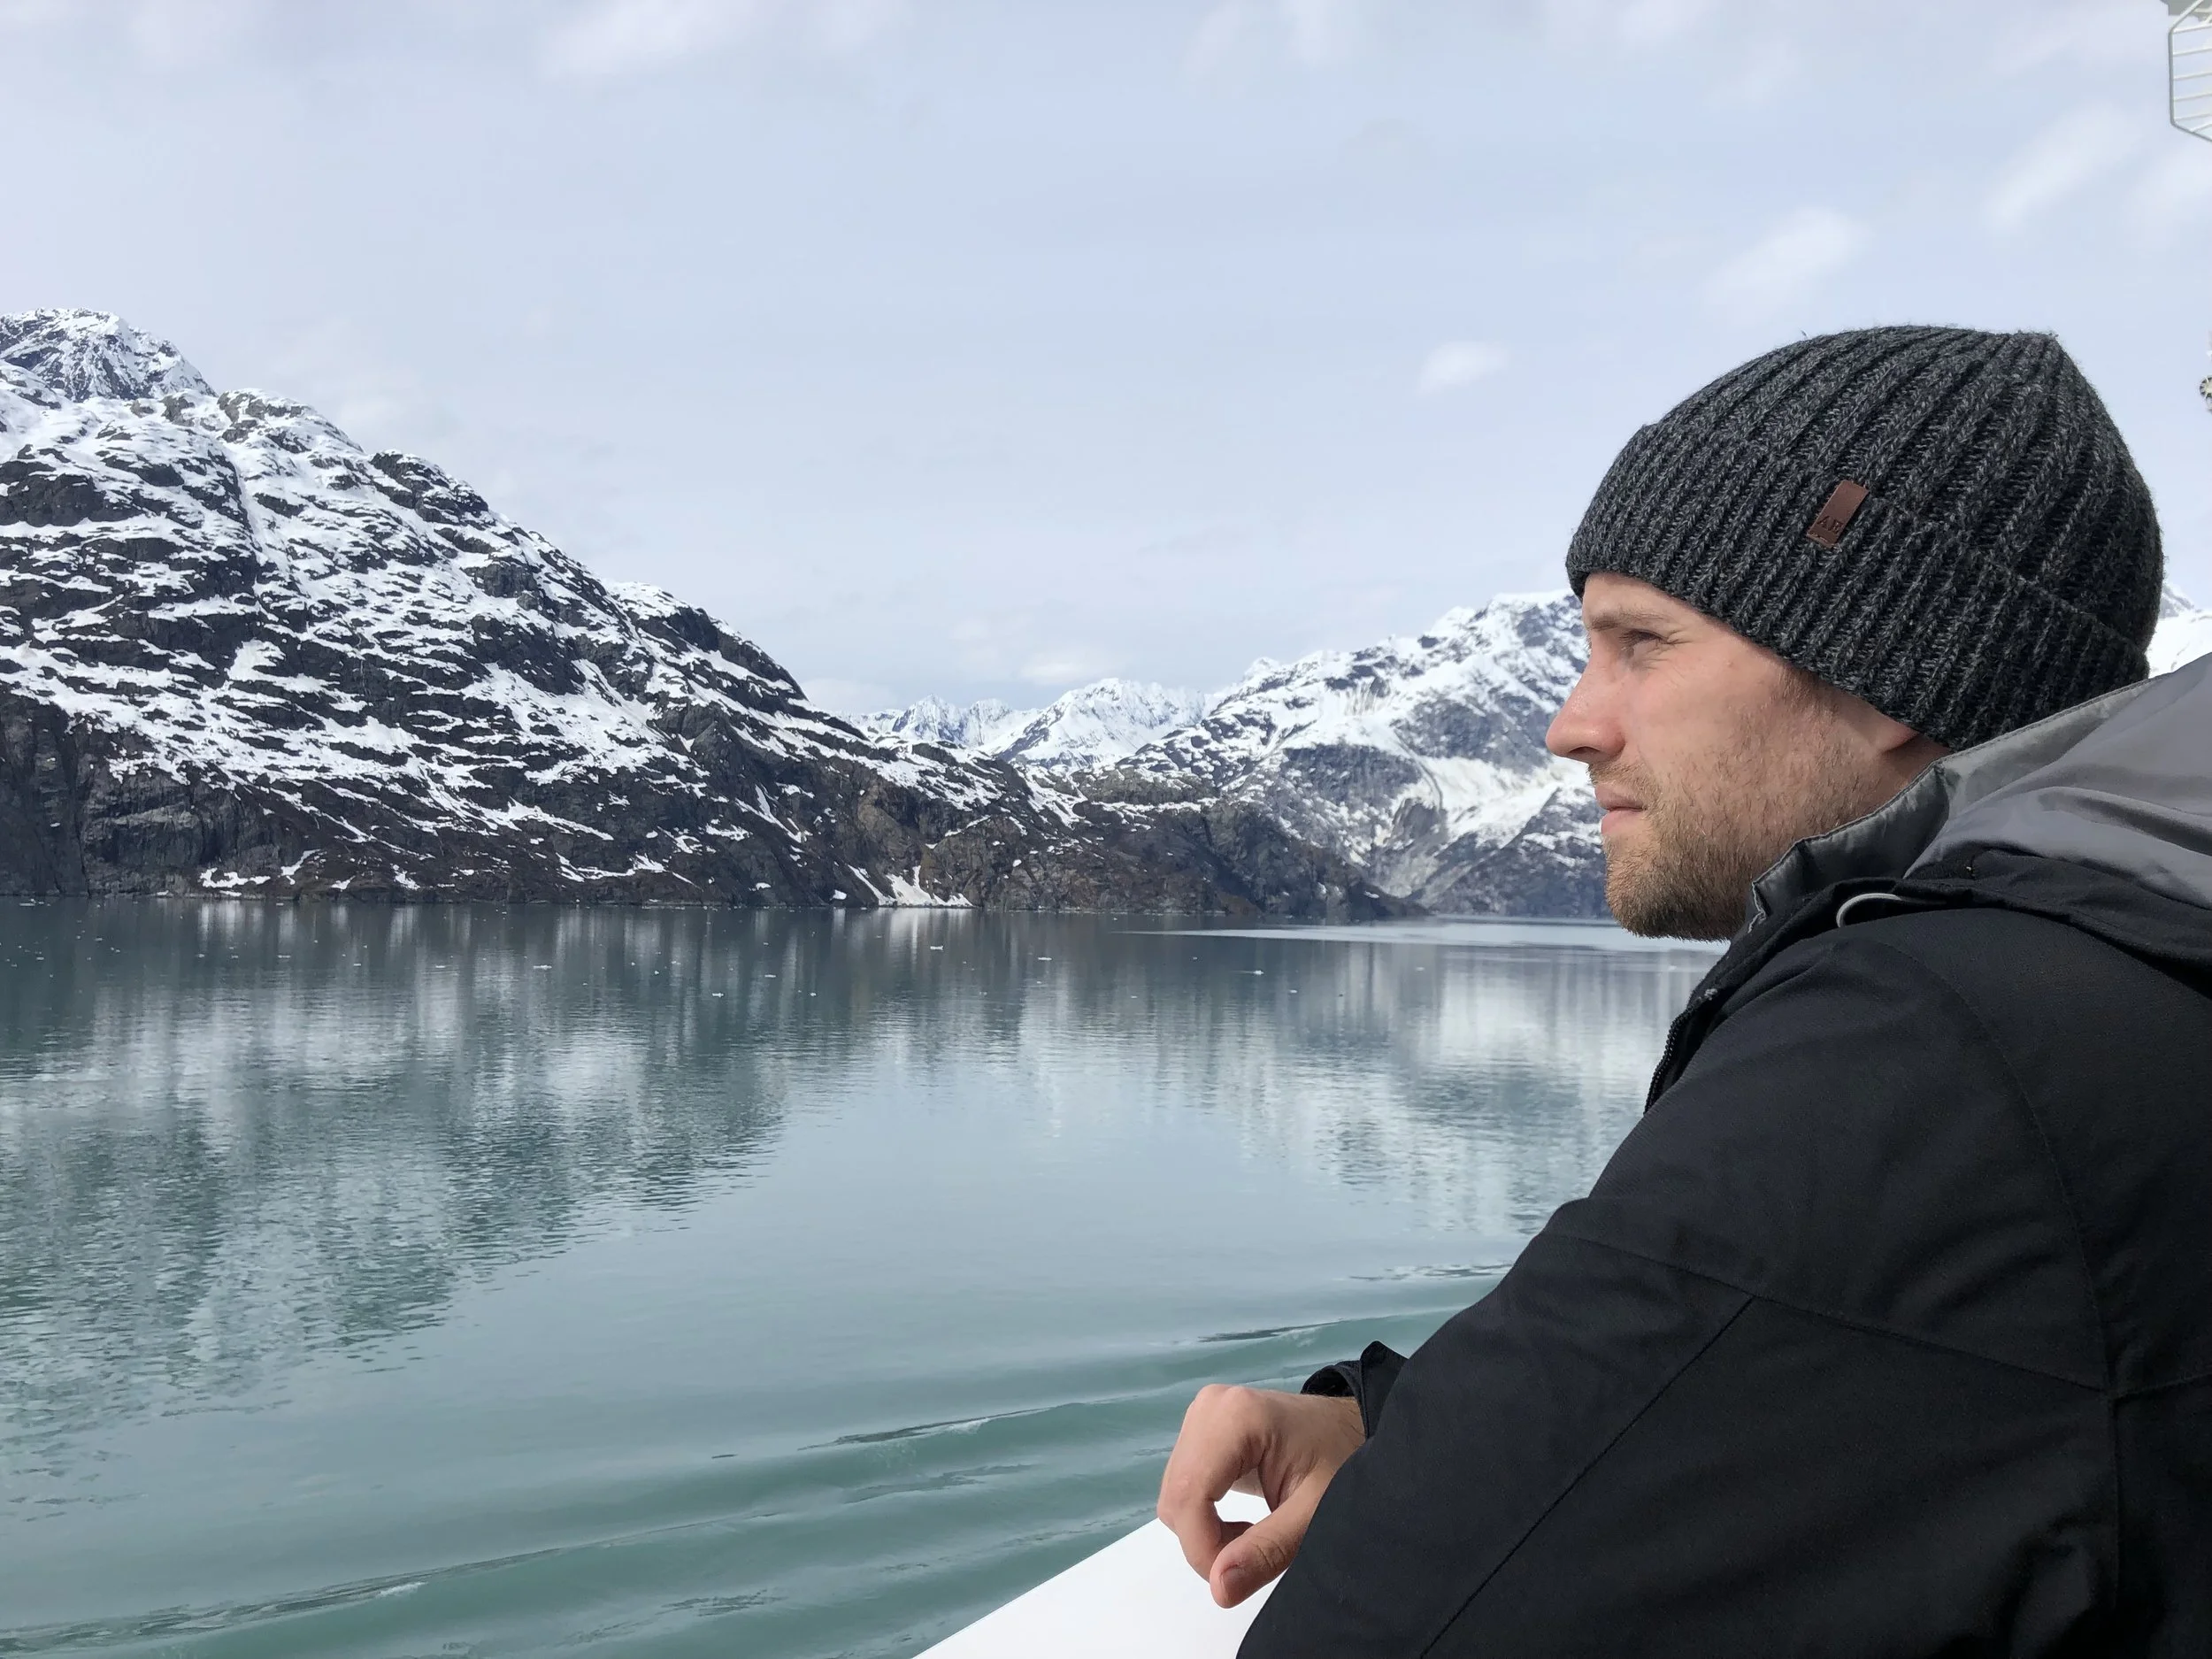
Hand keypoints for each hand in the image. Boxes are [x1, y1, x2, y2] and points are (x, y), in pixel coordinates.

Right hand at [1157, 1384, 1364, 1607]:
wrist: (1349, 1429)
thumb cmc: (1342, 1462)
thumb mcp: (1315, 1513)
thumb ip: (1267, 1551)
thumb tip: (1218, 1590)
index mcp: (1237, 1417)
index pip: (1189, 1494)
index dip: (1202, 1548)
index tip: (1236, 1577)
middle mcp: (1210, 1408)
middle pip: (1177, 1496)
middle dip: (1205, 1542)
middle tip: (1253, 1553)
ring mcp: (1201, 1414)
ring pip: (1175, 1495)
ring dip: (1204, 1531)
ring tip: (1253, 1533)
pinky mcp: (1199, 1428)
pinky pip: (1183, 1486)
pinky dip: (1204, 1516)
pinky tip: (1240, 1520)